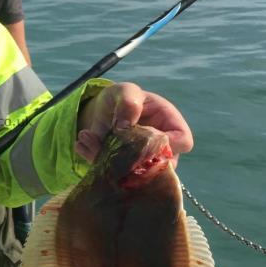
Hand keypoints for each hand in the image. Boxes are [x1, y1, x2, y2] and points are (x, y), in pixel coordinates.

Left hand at [75, 82, 192, 166]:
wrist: (103, 110)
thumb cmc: (122, 98)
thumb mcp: (124, 92)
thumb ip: (128, 102)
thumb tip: (126, 126)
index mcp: (171, 124)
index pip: (183, 141)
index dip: (167, 144)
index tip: (142, 136)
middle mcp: (162, 148)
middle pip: (161, 165)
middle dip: (133, 156)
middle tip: (109, 141)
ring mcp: (144, 162)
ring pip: (136, 174)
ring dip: (110, 159)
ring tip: (88, 138)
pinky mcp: (124, 170)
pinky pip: (113, 175)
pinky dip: (95, 160)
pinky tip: (82, 144)